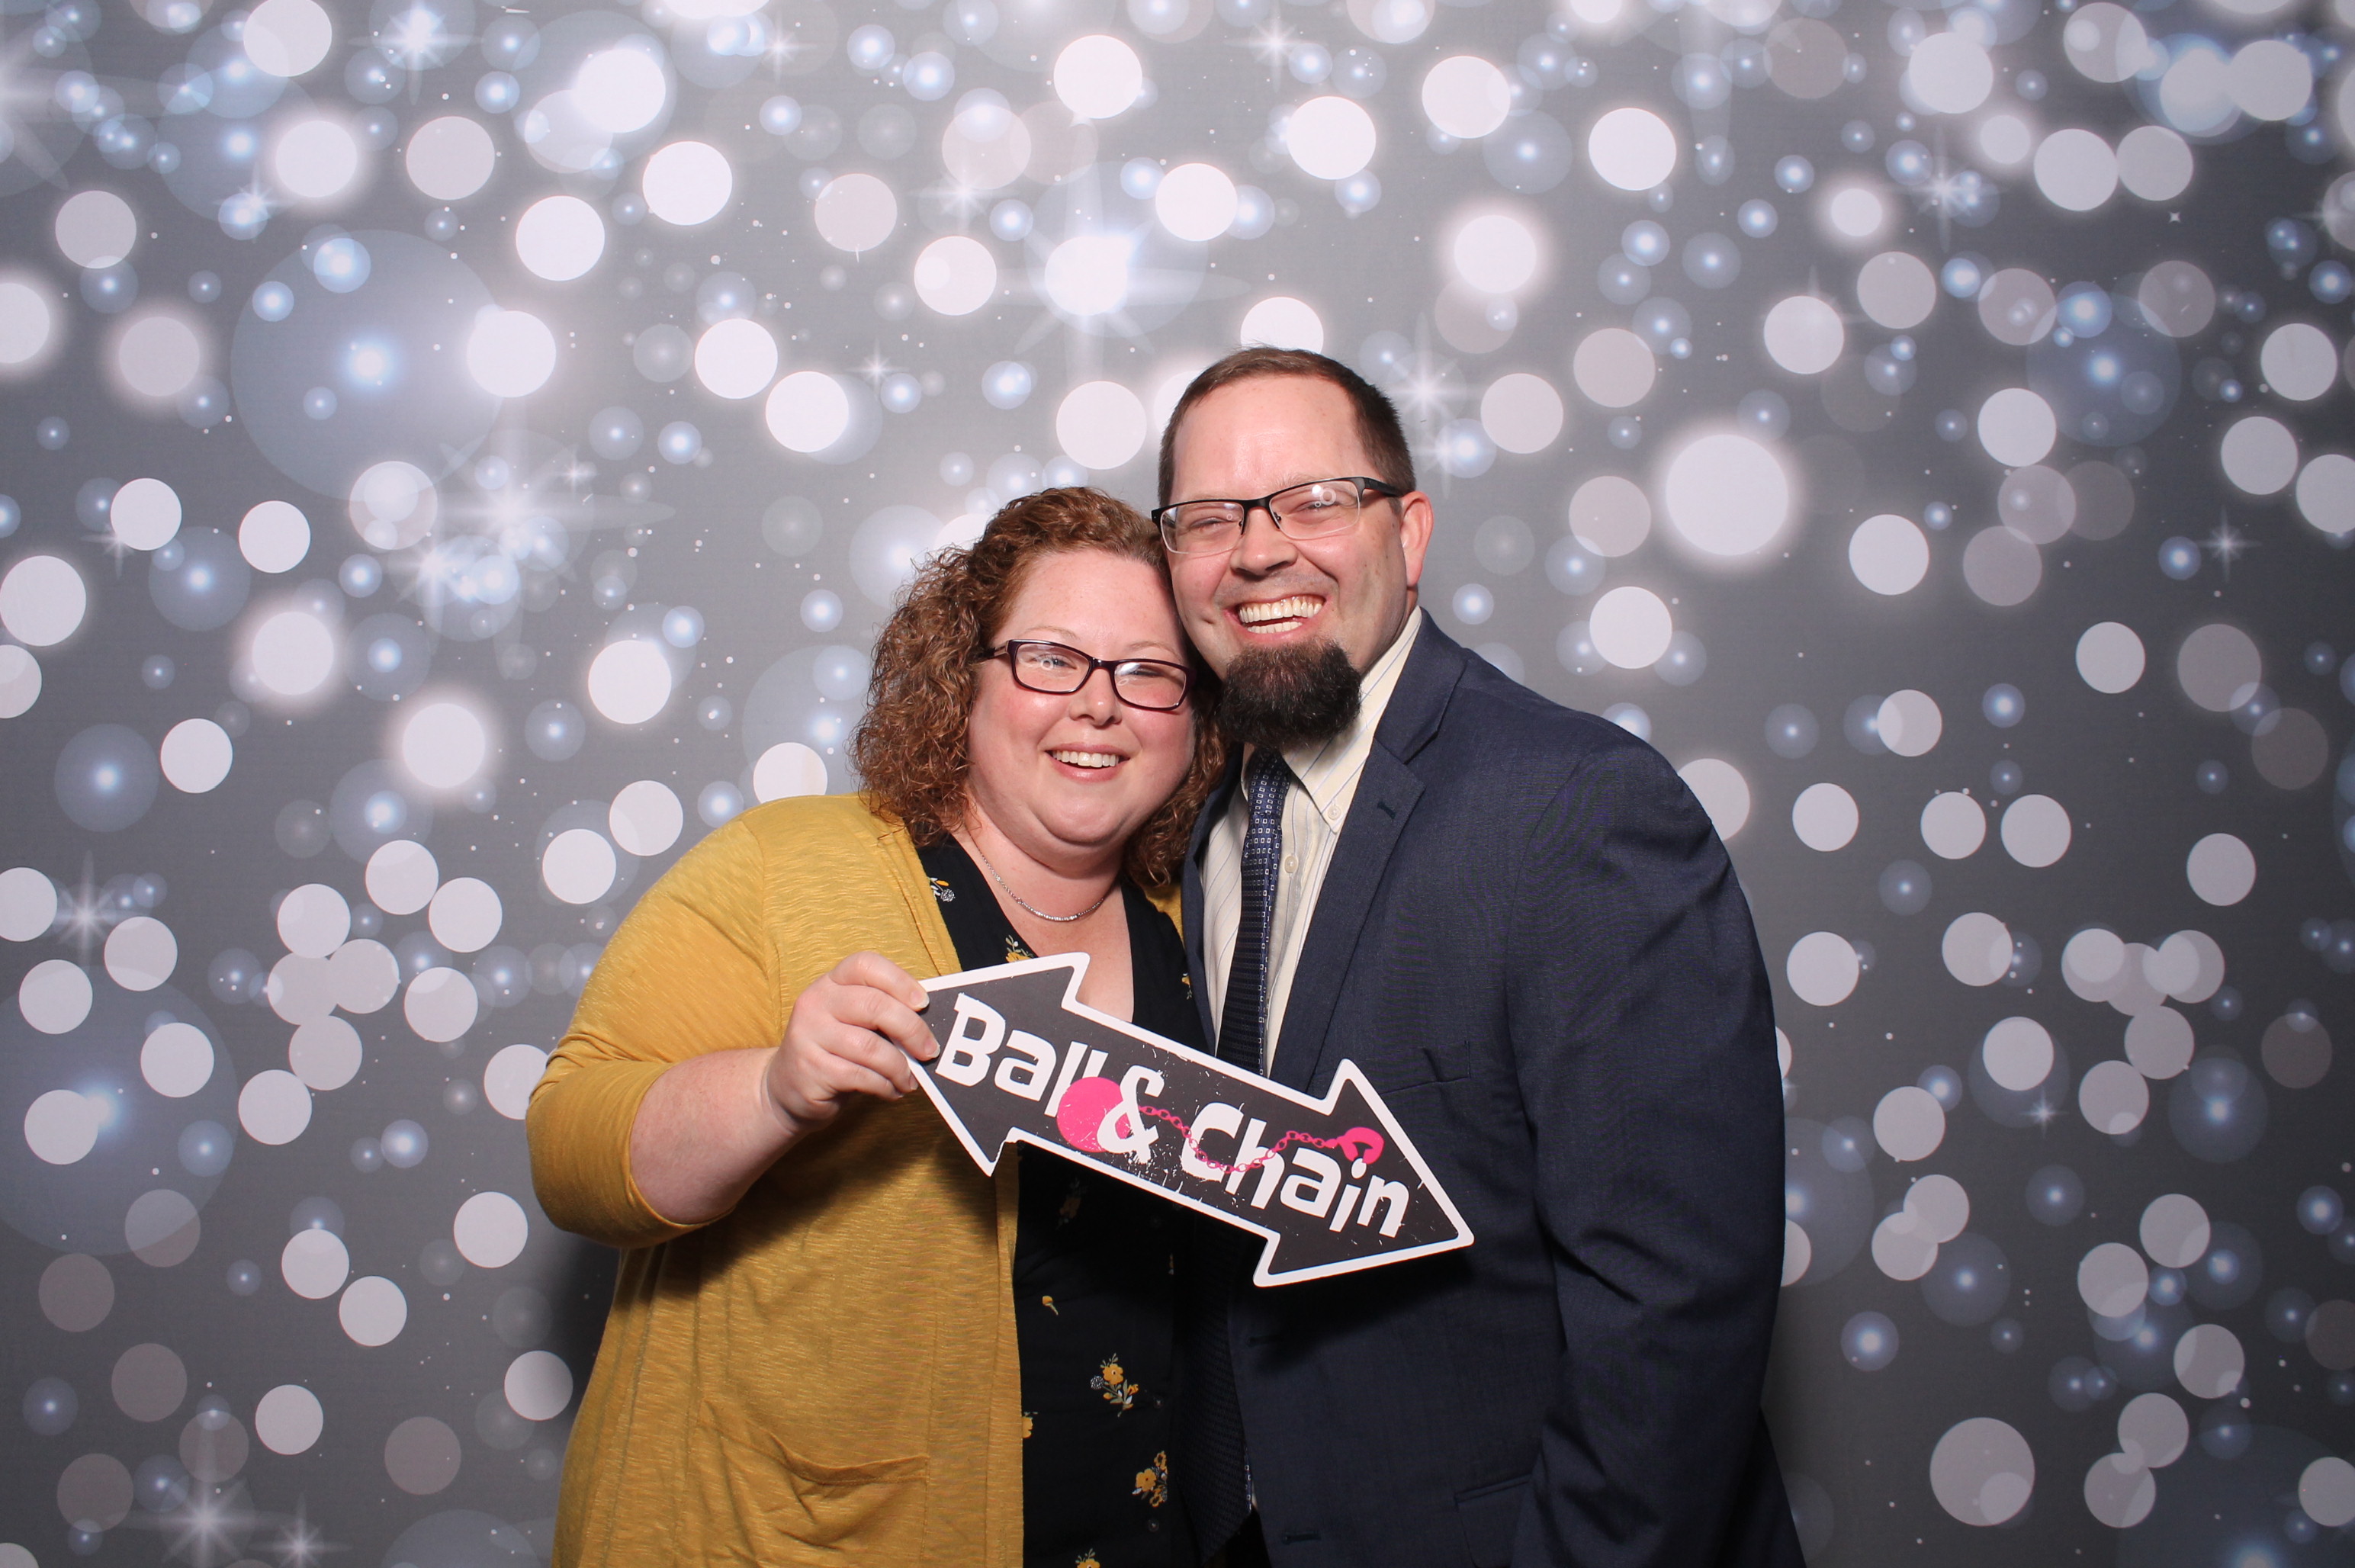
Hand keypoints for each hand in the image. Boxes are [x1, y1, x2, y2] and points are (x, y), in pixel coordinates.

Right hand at [763, 953, 935, 1132]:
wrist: (786, 1088)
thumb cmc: (834, 1051)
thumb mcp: (852, 1023)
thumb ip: (883, 1014)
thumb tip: (930, 1024)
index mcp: (831, 983)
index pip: (865, 965)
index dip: (899, 981)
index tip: (923, 1004)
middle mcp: (816, 1003)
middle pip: (874, 1005)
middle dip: (912, 1030)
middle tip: (929, 1051)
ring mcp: (809, 1035)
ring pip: (870, 1047)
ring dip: (900, 1067)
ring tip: (909, 1079)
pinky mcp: (811, 1069)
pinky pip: (861, 1076)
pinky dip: (885, 1086)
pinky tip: (891, 1090)